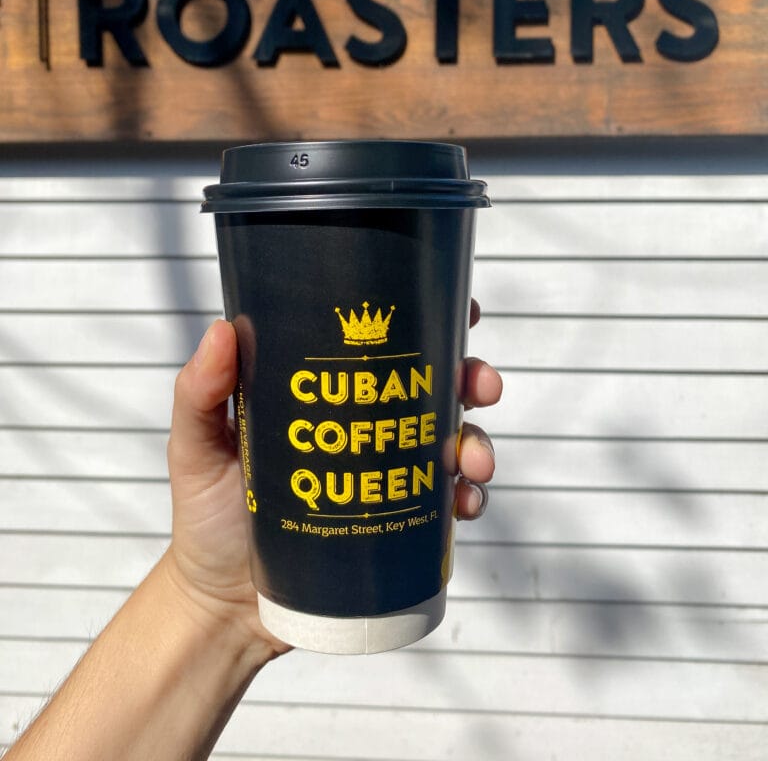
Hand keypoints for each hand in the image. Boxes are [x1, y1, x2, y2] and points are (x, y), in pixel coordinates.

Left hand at [165, 303, 500, 651]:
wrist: (223, 609)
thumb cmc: (205, 518)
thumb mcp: (196, 448)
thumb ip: (198, 393)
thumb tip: (222, 330)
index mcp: (326, 392)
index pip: (382, 344)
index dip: (429, 318)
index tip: (460, 307)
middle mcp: (365, 426)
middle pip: (433, 386)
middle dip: (470, 376)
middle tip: (479, 384)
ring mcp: (386, 475)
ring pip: (453, 440)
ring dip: (478, 441)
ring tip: (473, 460)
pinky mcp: (397, 523)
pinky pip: (447, 503)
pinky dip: (468, 498)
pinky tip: (464, 502)